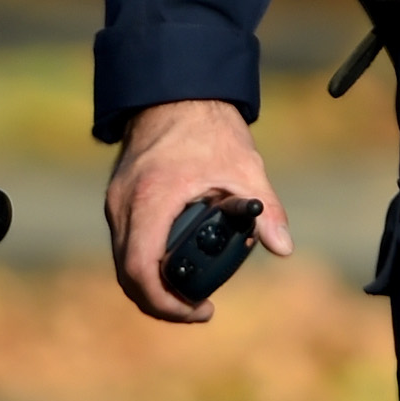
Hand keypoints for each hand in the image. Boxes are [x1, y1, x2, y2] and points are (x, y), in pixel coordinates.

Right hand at [105, 99, 291, 323]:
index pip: (141, 270)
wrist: (175, 91)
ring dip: (151, 284)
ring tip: (190, 293)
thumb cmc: (209, 127)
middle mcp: (124, 204)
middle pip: (127, 275)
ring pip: (124, 261)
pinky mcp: (118, 197)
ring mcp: (117, 201)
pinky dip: (146, 262)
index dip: (165, 302)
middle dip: (160, 302)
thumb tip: (283, 247)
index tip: (199, 310)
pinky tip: (175, 265)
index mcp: (151, 198)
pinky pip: (126, 243)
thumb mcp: (244, 166)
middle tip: (198, 309)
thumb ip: (265, 208)